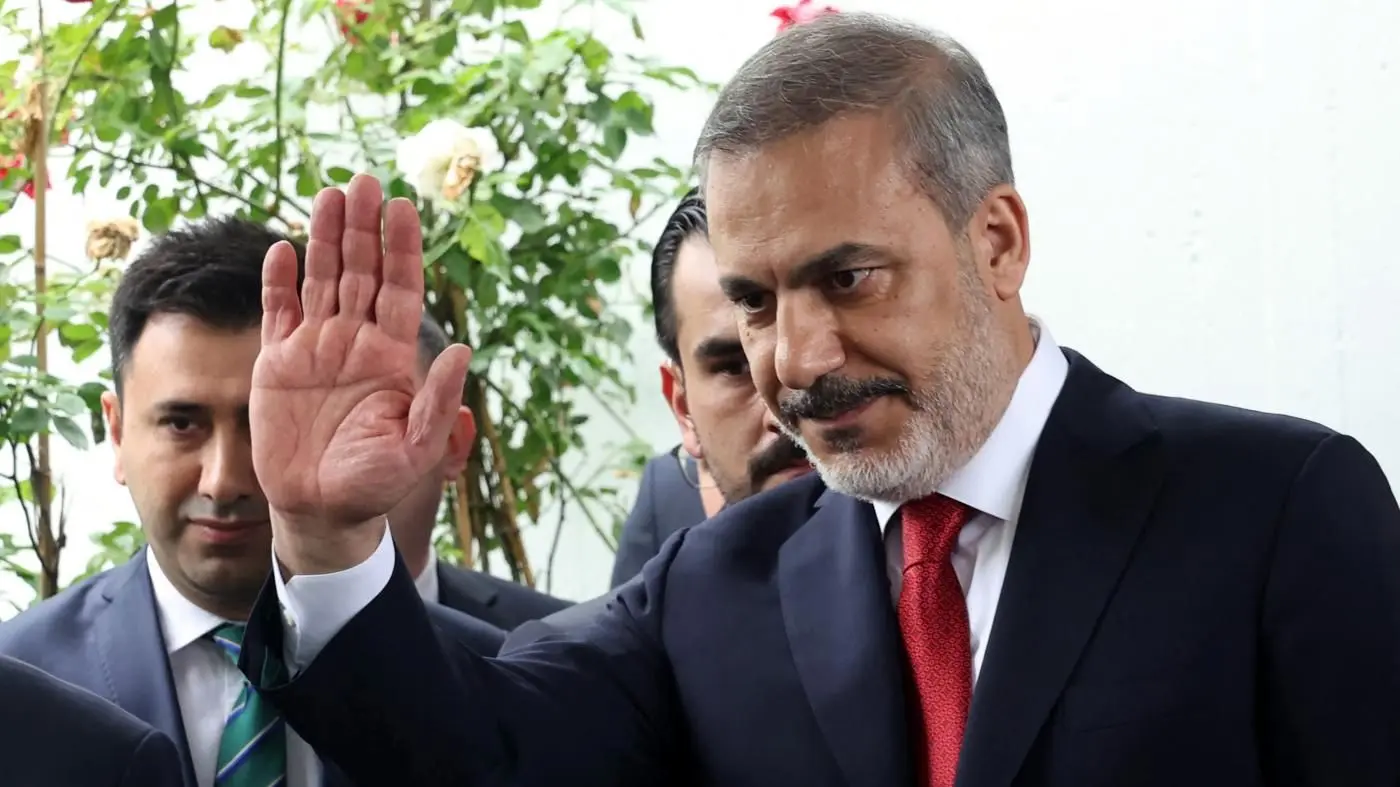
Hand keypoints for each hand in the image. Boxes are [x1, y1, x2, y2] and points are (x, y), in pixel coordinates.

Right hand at [250, 174, 470, 572]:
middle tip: (365, 180)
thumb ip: (438, 401)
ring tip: (330, 194)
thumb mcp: (417, 448)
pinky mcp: (277, 363)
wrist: (321, 511)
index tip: (403, 208)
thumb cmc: (375, 483)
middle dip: (363, 227)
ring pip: (322, 280)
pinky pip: (278, 312)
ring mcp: (316, 348)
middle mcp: (356, 342)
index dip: (401, 249)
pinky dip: (280, 281)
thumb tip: (463, 350)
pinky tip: (284, 248)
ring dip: (325, 238)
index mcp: (392, 356)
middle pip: (361, 271)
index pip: (400, 289)